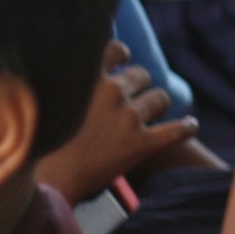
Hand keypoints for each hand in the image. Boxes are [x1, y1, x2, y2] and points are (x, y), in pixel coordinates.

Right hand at [35, 40, 199, 203]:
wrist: (48, 184)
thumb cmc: (44, 144)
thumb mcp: (54, 101)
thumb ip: (75, 81)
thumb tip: (93, 59)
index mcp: (88, 79)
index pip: (116, 49)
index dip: (122, 55)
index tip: (122, 61)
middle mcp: (112, 93)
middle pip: (142, 75)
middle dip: (137, 87)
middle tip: (122, 105)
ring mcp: (129, 118)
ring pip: (161, 98)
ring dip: (155, 107)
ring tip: (144, 120)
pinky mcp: (142, 144)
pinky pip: (178, 130)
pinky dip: (186, 128)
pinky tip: (189, 126)